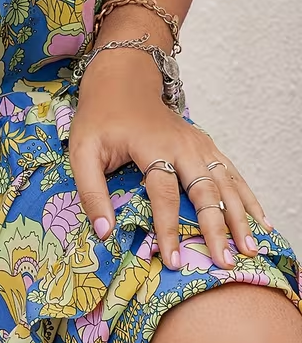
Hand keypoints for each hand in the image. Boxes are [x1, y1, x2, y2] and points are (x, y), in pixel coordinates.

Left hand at [69, 48, 271, 269]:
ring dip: (239, 216)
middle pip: (205, 190)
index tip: (174, 260)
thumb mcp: (82, 150)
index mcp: (152, 146)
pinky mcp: (206, 145)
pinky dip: (247, 197)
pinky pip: (232, 173)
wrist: (123, 79)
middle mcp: (182, 145)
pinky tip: (260, 221)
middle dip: (217, 228)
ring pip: (225, 183)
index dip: (169, 228)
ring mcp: (198, 144)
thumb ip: (91, 191)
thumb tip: (104, 233)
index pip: (164, 193)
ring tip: (251, 248)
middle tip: (225, 263)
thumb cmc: (100, 117)